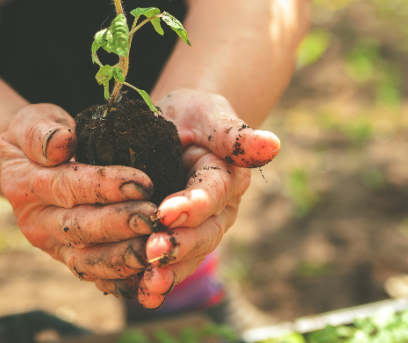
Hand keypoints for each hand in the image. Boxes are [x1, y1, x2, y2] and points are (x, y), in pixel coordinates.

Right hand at [0, 104, 157, 298]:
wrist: (26, 167)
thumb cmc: (39, 137)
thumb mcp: (32, 121)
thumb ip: (41, 132)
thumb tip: (62, 142)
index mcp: (25, 185)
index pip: (68, 186)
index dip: (105, 186)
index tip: (142, 183)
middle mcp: (35, 222)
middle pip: (78, 228)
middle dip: (119, 225)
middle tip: (154, 218)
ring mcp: (52, 246)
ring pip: (87, 261)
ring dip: (122, 258)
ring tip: (155, 248)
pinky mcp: (69, 260)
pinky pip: (96, 276)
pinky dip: (121, 280)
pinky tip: (148, 273)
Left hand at [135, 89, 280, 307]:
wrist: (177, 128)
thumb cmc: (194, 116)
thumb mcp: (210, 115)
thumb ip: (233, 133)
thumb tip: (270, 144)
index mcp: (226, 178)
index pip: (212, 195)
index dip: (192, 206)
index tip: (167, 211)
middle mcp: (218, 211)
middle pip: (204, 234)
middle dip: (179, 246)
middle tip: (153, 252)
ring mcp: (199, 231)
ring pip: (189, 258)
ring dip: (169, 273)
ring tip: (149, 284)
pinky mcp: (177, 243)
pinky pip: (169, 268)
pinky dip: (153, 283)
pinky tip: (136, 293)